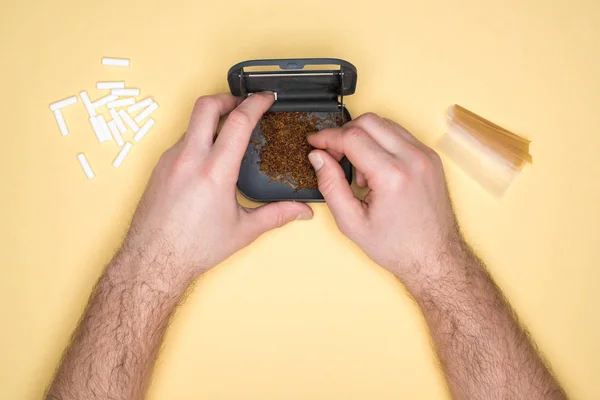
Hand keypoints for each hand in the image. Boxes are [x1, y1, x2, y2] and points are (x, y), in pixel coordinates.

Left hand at [123, 93, 312, 281]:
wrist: (153, 261)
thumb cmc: (194, 248)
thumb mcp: (243, 231)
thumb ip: (276, 215)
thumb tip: (302, 211)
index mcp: (214, 172)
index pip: (238, 122)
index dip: (255, 103)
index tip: (266, 98)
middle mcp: (189, 159)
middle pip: (206, 106)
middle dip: (228, 97)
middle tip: (243, 105)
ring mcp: (170, 161)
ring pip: (192, 124)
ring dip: (212, 121)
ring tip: (228, 134)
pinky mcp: (159, 168)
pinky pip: (181, 142)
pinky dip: (198, 139)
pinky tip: (209, 158)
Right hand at [307, 113, 459, 289]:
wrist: (434, 257)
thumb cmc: (397, 246)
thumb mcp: (352, 222)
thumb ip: (330, 185)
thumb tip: (318, 157)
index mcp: (392, 176)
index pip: (352, 137)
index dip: (327, 137)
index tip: (314, 142)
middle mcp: (413, 159)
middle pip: (369, 121)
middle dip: (344, 133)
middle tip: (333, 154)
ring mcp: (426, 156)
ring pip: (385, 124)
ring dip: (363, 138)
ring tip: (358, 170)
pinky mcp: (431, 157)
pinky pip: (399, 134)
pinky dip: (380, 143)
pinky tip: (375, 169)